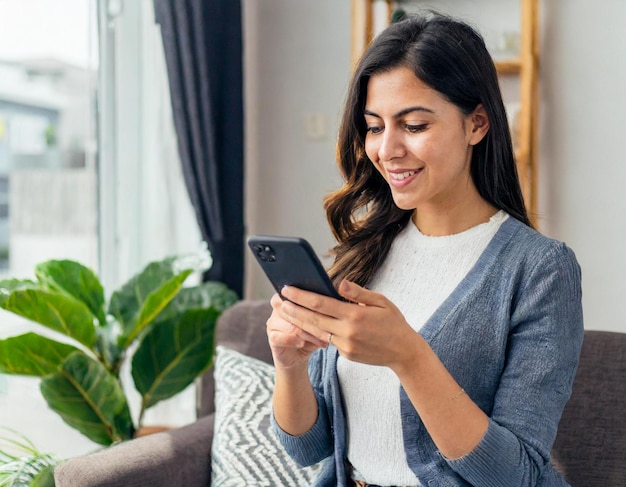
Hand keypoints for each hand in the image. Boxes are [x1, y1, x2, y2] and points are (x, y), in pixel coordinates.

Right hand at [267, 293, 326, 369]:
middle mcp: (279, 306)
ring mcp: (273, 321)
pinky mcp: (272, 337)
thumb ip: (323, 309)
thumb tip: (337, 299)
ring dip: (306, 332)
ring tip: (321, 339)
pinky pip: (280, 336)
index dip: (313, 302)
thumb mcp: (319, 320)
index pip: (298, 293)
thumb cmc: (310, 332)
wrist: (297, 354)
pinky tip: (302, 343)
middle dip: (313, 319)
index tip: (329, 309)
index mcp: (290, 296)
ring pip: (289, 323)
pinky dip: (292, 340)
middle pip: (293, 308)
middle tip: (329, 327)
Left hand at [279, 280, 419, 369]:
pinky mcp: (346, 355)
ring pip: (316, 331)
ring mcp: (345, 346)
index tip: (287, 289)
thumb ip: (358, 293)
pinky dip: (313, 332)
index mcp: (355, 316)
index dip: (301, 296)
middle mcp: (347, 332)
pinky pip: (326, 340)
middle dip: (293, 309)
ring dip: (298, 321)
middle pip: (312, 319)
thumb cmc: (394, 322)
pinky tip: (303, 324)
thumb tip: (338, 283)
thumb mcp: (381, 302)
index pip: (321, 303)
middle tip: (277, 300)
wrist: (404, 353)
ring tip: (284, 311)